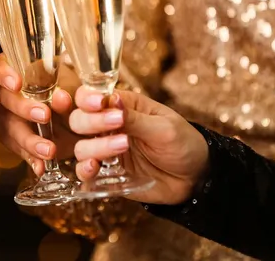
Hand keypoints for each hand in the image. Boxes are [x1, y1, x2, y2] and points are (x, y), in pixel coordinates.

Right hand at [0, 53, 80, 174]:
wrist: (88, 119)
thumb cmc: (78, 91)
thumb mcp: (77, 86)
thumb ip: (69, 90)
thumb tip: (61, 98)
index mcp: (21, 72)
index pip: (1, 67)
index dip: (5, 74)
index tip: (17, 83)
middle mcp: (11, 95)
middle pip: (5, 100)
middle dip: (23, 109)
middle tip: (44, 116)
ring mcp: (12, 120)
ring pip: (10, 129)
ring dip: (29, 140)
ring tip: (49, 150)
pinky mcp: (20, 142)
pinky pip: (20, 151)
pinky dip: (32, 159)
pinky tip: (41, 167)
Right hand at [70, 87, 209, 204]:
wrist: (195, 178)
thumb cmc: (184, 144)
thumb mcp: (165, 128)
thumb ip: (135, 118)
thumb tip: (111, 99)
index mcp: (121, 107)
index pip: (90, 97)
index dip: (87, 99)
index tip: (98, 104)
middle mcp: (108, 127)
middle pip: (79, 120)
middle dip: (92, 123)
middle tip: (118, 126)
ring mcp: (106, 151)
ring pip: (81, 147)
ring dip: (96, 147)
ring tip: (123, 147)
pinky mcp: (107, 174)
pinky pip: (84, 172)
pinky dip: (84, 170)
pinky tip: (95, 168)